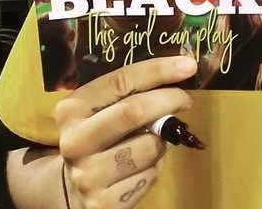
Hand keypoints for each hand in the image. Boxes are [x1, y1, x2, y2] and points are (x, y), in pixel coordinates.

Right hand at [57, 55, 197, 208]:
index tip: (188, 66)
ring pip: (148, 147)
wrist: (73, 187)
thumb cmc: (100, 135)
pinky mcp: (104, 203)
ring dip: (164, 140)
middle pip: (133, 111)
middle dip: (169, 100)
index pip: (120, 80)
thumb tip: (179, 72)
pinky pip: (149, 176)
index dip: (158, 70)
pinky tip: (144, 164)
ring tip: (156, 138)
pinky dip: (156, 166)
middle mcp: (75, 141)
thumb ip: (130, 92)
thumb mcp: (102, 109)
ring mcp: (87, 175)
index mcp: (73, 109)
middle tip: (186, 99)